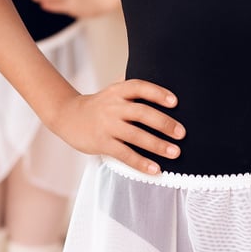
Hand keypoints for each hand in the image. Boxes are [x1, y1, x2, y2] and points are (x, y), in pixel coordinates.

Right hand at [50, 79, 185, 174]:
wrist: (68, 116)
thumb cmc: (99, 104)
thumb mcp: (113, 91)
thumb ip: (132, 89)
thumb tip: (162, 82)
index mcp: (118, 91)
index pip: (140, 87)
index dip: (158, 93)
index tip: (175, 102)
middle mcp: (113, 106)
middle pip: (142, 112)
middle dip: (164, 123)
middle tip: (182, 133)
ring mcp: (107, 125)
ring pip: (136, 135)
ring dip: (158, 145)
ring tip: (175, 153)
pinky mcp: (102, 143)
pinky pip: (125, 154)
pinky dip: (141, 163)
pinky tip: (156, 169)